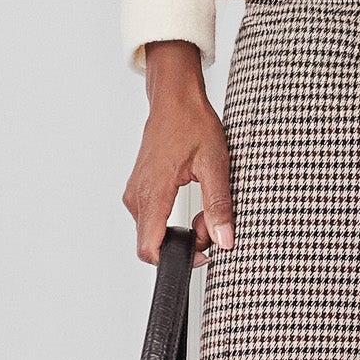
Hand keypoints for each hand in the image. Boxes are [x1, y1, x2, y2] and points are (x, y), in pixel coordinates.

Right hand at [123, 40, 233, 263]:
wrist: (174, 100)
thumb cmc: (191, 123)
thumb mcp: (215, 164)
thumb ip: (218, 206)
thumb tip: (224, 239)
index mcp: (154, 191)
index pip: (149, 248)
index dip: (175, 259)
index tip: (200, 252)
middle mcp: (138, 195)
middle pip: (154, 243)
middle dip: (184, 242)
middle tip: (210, 223)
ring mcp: (135, 193)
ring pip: (154, 231)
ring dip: (180, 229)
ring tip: (203, 209)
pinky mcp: (139, 190)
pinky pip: (152, 217)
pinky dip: (172, 218)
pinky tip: (190, 200)